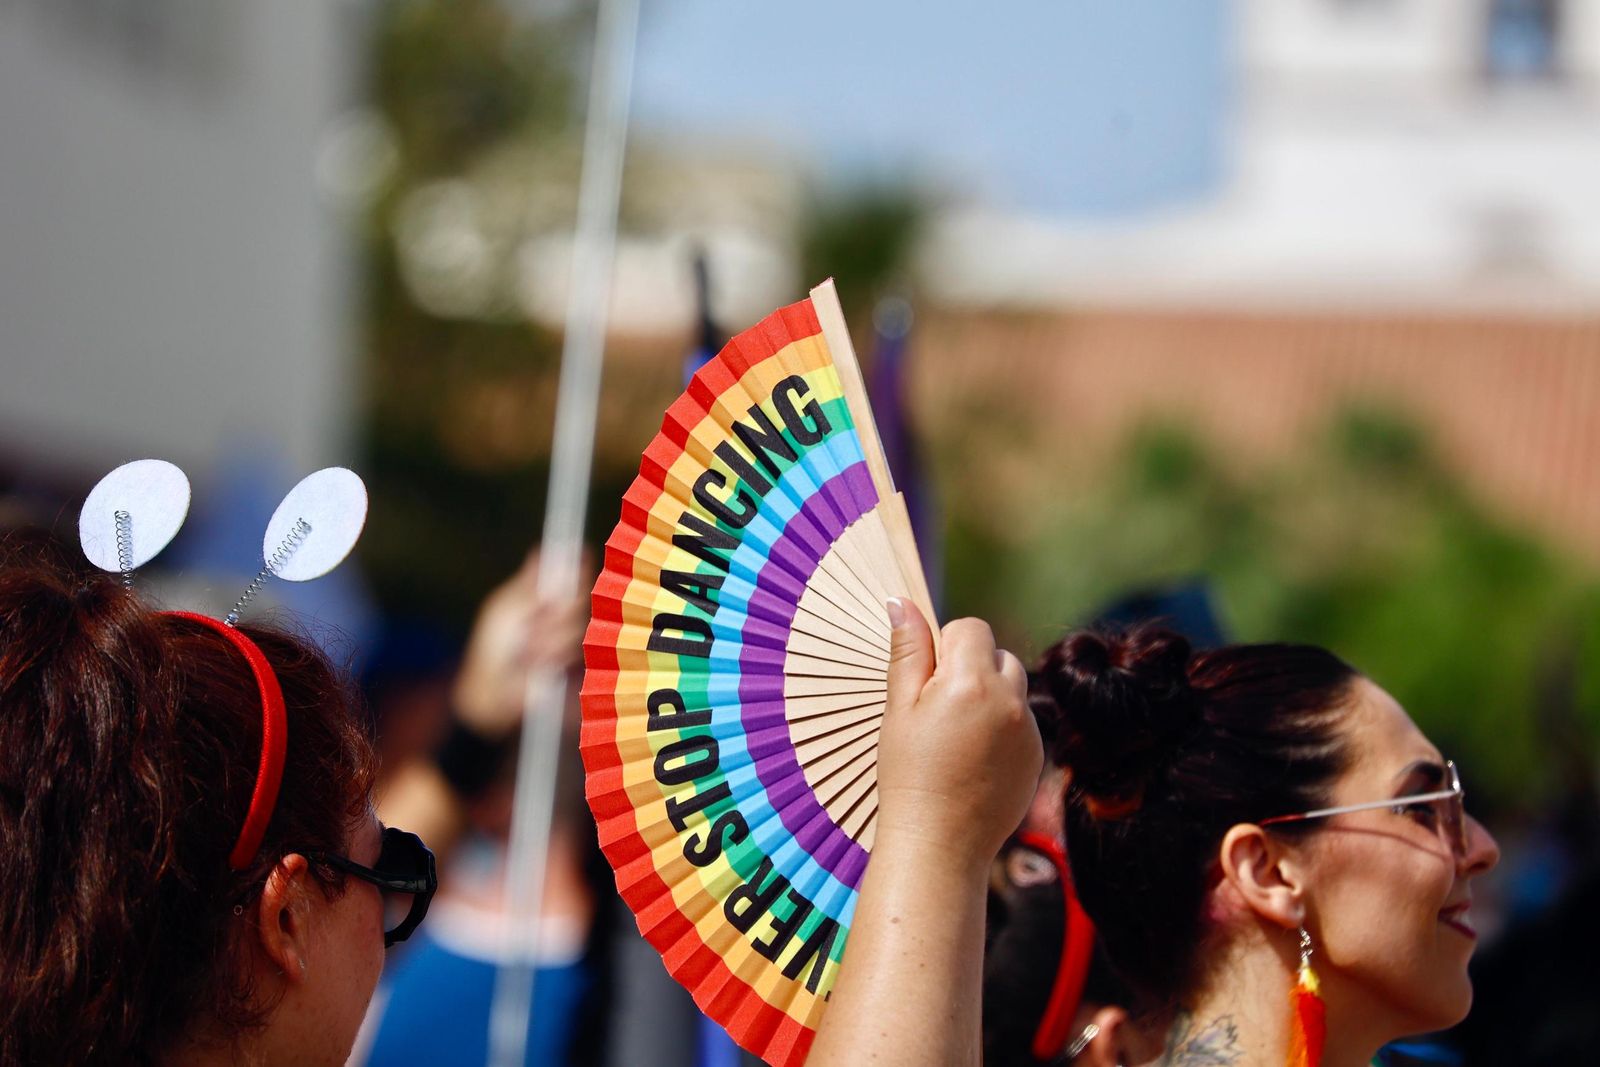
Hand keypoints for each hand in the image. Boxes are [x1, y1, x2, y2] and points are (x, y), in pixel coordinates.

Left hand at [451, 548, 590, 737]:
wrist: (494, 688)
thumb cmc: (491, 647)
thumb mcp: (505, 611)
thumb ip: (529, 586)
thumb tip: (541, 551)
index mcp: (541, 592)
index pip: (570, 570)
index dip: (578, 564)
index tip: (580, 560)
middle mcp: (559, 609)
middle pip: (580, 595)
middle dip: (559, 610)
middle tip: (537, 620)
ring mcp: (568, 633)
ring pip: (578, 624)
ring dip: (550, 638)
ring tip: (528, 650)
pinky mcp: (573, 657)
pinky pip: (576, 649)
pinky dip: (554, 655)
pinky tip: (537, 662)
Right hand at [874, 599, 1041, 874]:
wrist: (940, 845)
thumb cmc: (909, 775)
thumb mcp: (899, 709)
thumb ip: (908, 651)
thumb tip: (903, 602)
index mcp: (972, 682)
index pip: (971, 629)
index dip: (945, 647)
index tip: (927, 682)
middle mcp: (1010, 701)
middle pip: (998, 655)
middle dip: (971, 669)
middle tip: (939, 710)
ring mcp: (1029, 730)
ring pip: (1013, 688)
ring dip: (989, 697)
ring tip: (956, 738)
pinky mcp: (1038, 756)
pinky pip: (1021, 722)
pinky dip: (1001, 729)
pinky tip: (973, 760)